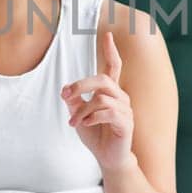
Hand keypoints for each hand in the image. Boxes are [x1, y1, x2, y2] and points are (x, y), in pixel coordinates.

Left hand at [62, 31, 134, 171]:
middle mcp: (120, 97)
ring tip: (73, 122)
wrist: (108, 158)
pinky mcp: (126, 123)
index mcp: (111, 92)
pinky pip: (108, 112)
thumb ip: (74, 101)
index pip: (113, 66)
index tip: (108, 34)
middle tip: (65, 94)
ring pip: (102, 98)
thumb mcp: (79, 116)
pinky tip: (86, 124)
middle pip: (102, 79)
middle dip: (81, 84)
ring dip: (83, 109)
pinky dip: (93, 117)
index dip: (111, 50)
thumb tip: (65, 90)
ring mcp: (125, 110)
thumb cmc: (96, 135)